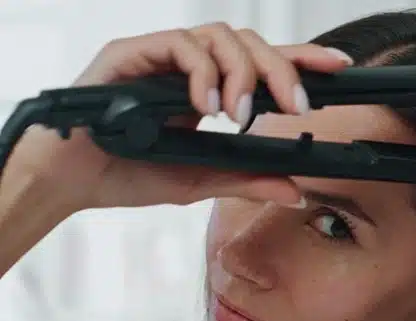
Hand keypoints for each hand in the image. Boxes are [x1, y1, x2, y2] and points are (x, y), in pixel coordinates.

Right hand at [8, 22, 353, 210]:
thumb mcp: (201, 180)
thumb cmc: (130, 172)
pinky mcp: (133, 51)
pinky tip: (205, 104)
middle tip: (299, 107)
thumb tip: (295, 189)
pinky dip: (200, 71)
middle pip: (250, 43)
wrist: (74, 180)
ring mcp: (163, 55)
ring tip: (240, 114)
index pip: (265, 64)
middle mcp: (192, 65)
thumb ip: (247, 180)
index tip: (340, 67)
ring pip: (220, 37)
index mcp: (211, 88)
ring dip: (242, 72)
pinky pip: (179, 44)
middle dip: (282, 70)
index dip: (303, 60)